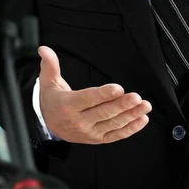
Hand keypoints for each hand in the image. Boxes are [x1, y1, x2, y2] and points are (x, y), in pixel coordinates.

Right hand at [37, 46, 151, 143]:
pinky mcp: (98, 139)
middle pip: (103, 113)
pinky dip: (131, 128)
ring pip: (113, 124)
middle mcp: (79, 121)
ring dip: (131, 115)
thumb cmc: (53, 101)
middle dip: (122, 105)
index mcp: (68, 106)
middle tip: (136, 97)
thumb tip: (44, 49)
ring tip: (144, 106)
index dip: (103, 94)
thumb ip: (49, 65)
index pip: (88, 99)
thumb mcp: (48, 82)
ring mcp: (90, 132)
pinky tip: (142, 119)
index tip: (118, 89)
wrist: (49, 125)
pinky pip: (117, 135)